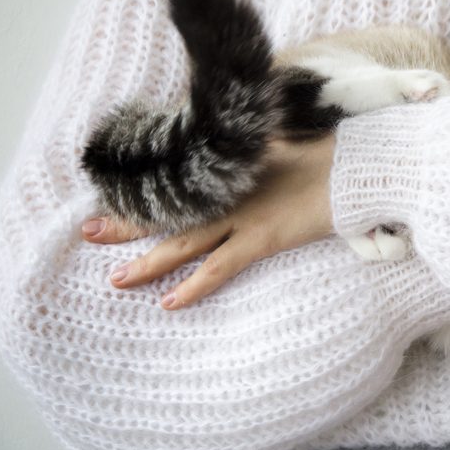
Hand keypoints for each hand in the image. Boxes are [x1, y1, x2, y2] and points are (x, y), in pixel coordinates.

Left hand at [81, 135, 335, 308]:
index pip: (180, 186)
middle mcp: (231, 194)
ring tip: (116, 281)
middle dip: (128, 225)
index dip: (148, 194)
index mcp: (233, 171)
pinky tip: (170, 303)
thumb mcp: (289, 146)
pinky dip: (194, 286)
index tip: (116, 199)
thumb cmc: (331, 154)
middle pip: (170, 213)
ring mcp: (245, 216)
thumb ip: (262, 151)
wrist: (359, 166)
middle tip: (89, 233)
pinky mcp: (263, 237)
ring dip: (148, 263)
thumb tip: (253, 146)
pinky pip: (220, 267)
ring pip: (184, 244)